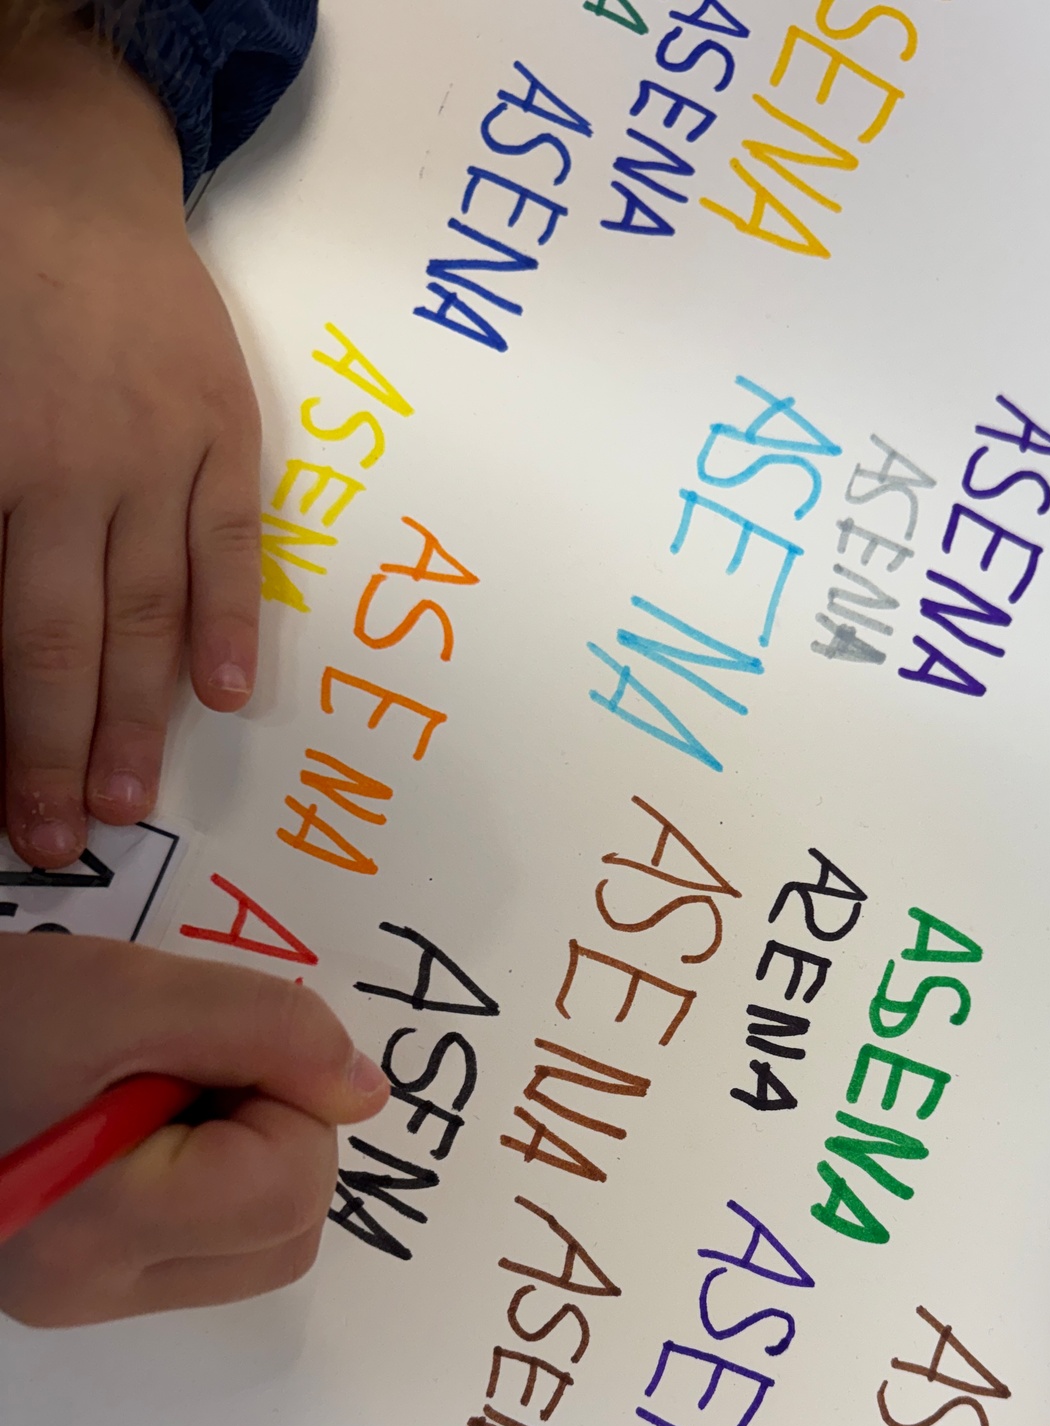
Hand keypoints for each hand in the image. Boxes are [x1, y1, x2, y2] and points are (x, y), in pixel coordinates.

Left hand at [0, 25, 260, 870]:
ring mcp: (166, 458)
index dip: (11, 730)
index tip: (10, 813)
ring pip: (155, 610)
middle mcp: (84, 474)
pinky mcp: (226, 435)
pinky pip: (232, 546)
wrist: (75, 168)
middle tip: (67, 837)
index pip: (8, 631)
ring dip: (144, 715)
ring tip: (136, 802)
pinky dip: (231, 623)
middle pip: (76, 640)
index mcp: (2, 463)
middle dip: (67, 751)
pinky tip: (226, 697)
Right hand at [0, 935, 388, 1325]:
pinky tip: (130, 1120)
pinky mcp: (69, 1276)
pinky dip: (198, 1177)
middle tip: (184, 1064)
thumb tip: (364, 1090)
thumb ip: (266, 1030)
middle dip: (274, 1132)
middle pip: (288, 1230)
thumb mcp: (121, 990)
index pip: (295, 1182)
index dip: (287, 1093)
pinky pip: (194, 1241)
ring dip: (240, 1155)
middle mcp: (93, 1289)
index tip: (210, 1044)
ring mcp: (77, 1294)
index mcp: (103, 1231)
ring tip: (151, 1088)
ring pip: (250, 1244)